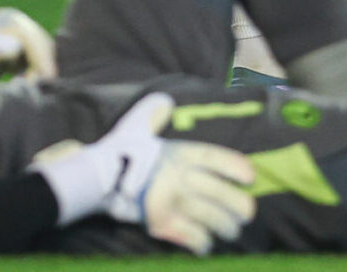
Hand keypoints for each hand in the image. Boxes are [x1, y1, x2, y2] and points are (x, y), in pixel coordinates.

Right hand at [32, 93, 258, 254]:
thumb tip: (165, 101)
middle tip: (246, 214)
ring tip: (230, 232)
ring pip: (215, 220)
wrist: (95, 180)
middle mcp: (182, 177)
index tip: (251, 177)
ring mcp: (175, 202)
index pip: (217, 158)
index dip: (237, 168)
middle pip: (225, 195)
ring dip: (227, 229)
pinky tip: (206, 245)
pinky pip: (194, 238)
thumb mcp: (134, 128)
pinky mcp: (165, 224)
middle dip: (241, 208)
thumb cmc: (117, 153)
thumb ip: (152, 115)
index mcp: (179, 153)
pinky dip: (203, 244)